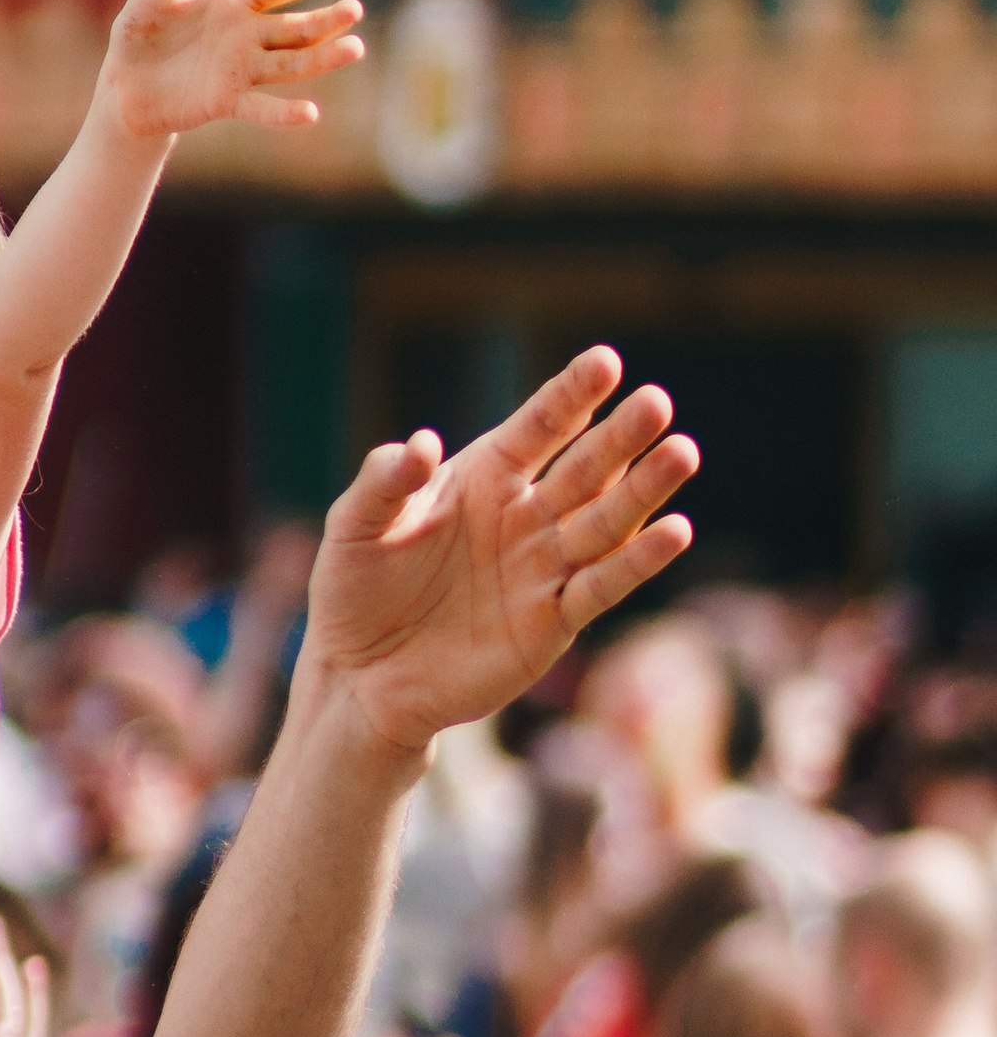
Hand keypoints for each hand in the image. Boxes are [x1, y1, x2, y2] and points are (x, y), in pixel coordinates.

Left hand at [96, 0, 363, 144]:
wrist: (126, 81)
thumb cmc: (143, 28)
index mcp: (237, 0)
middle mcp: (249, 34)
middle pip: (297, 26)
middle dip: (326, 19)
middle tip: (353, 9)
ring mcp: (243, 69)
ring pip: (292, 63)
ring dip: (324, 58)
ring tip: (355, 48)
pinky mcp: (228, 101)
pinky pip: (261, 107)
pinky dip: (284, 113)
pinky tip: (310, 114)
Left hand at [303, 347, 695, 761]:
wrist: (359, 675)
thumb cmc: (355, 589)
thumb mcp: (354, 526)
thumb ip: (385, 482)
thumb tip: (421, 443)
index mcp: (483, 478)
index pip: (538, 428)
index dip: (570, 396)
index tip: (606, 361)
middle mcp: (524, 517)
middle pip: (584, 469)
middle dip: (620, 436)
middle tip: (657, 403)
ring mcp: (543, 568)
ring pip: (606, 522)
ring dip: (645, 490)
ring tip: (682, 452)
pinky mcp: (552, 622)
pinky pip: (602, 586)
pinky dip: (638, 561)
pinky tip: (675, 531)